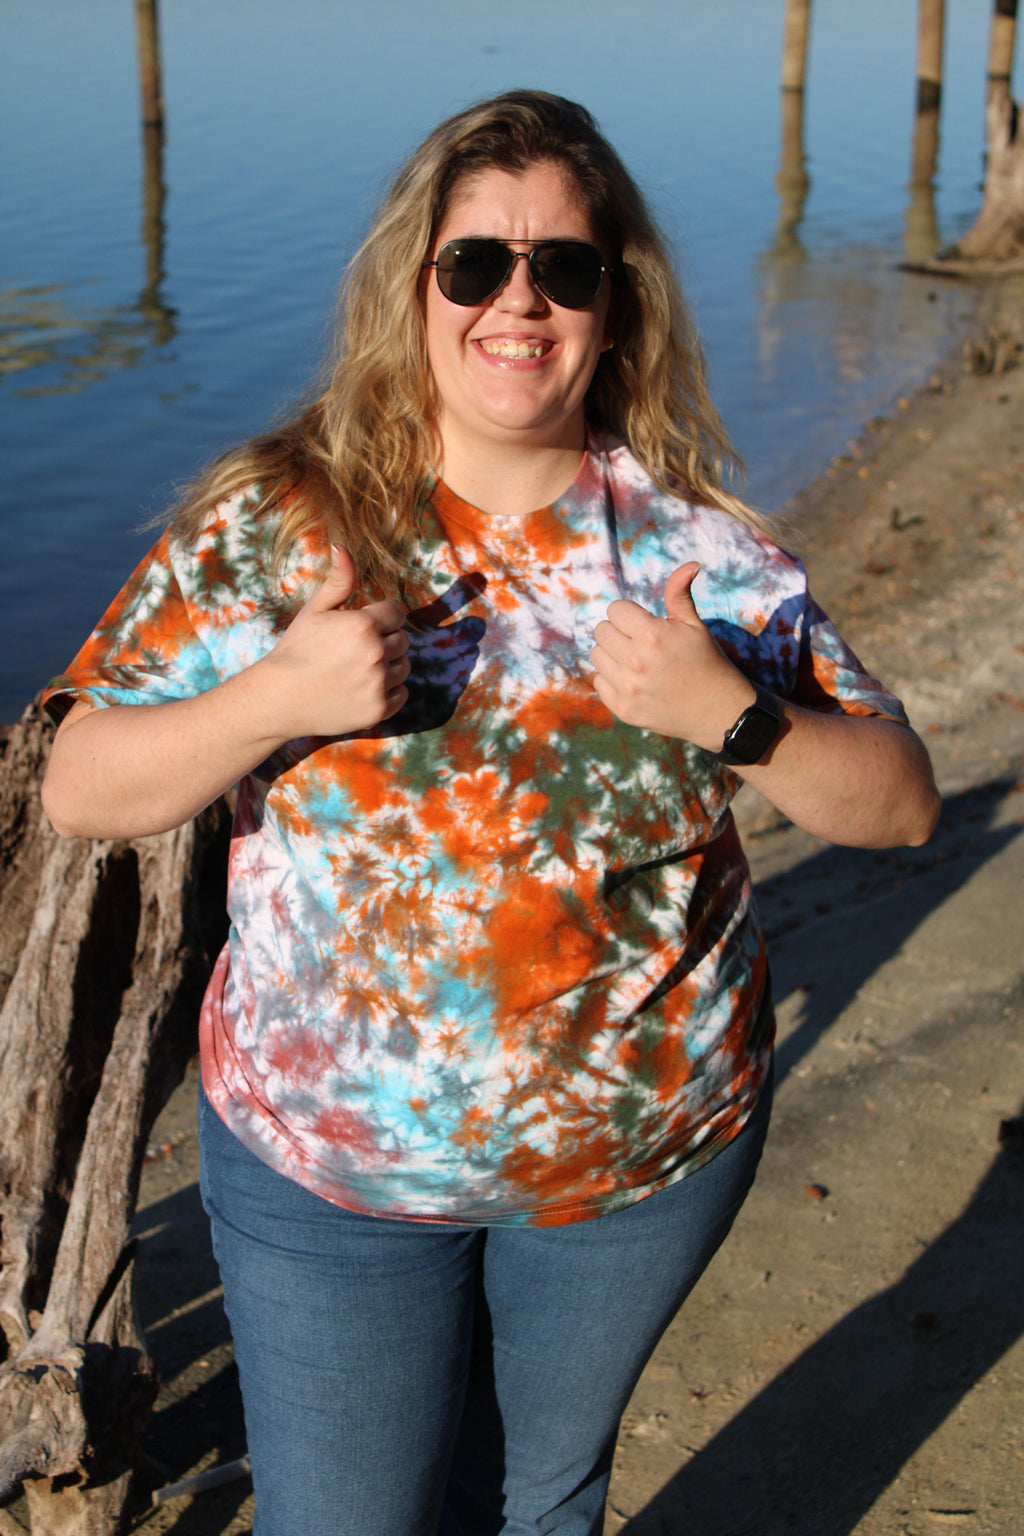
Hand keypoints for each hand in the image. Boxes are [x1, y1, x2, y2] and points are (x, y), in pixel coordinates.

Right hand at [256, 546, 409, 738]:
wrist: (278, 698)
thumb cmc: (296, 650)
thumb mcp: (315, 610)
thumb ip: (338, 580)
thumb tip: (342, 545)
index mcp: (363, 625)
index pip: (396, 614)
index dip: (380, 618)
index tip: (360, 628)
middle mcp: (375, 654)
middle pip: (403, 640)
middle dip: (384, 641)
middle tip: (354, 651)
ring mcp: (378, 684)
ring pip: (404, 667)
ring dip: (388, 666)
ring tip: (356, 669)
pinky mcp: (378, 709)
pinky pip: (401, 694)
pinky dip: (388, 691)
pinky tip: (361, 687)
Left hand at [591, 561, 754, 748]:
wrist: (717, 711)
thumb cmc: (706, 661)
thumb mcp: (695, 625)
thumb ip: (680, 593)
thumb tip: (691, 563)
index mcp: (653, 635)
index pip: (615, 610)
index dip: (630, 615)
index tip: (644, 625)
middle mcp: (637, 661)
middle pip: (602, 631)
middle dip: (619, 632)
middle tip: (641, 644)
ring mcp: (628, 688)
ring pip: (597, 655)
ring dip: (612, 655)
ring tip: (637, 661)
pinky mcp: (623, 709)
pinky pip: (599, 682)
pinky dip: (612, 680)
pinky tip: (635, 681)